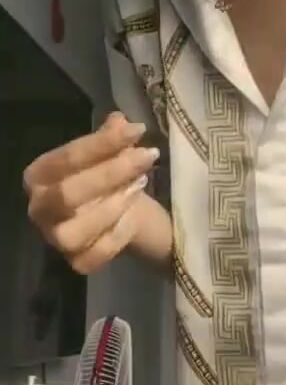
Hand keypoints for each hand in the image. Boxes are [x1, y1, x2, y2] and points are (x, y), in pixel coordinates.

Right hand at [23, 112, 159, 274]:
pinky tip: (134, 216)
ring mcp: (55, 239)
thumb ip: (111, 136)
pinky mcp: (77, 263)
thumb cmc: (109, 178)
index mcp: (39, 174)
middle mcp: (39, 208)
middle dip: (111, 173)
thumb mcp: (111, 153)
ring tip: (141, 184)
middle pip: (67, 194)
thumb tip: (120, 121)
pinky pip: (96, 253)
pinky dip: (118, 235)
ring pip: (76, 229)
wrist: (124, 214)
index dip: (103, 143)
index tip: (138, 131)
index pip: (67, 157)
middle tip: (148, 156)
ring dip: (114, 205)